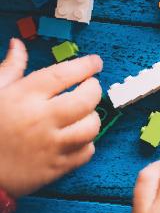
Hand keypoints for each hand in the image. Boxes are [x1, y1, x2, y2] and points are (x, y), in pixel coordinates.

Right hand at [0, 38, 102, 196]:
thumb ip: (10, 68)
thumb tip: (18, 45)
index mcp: (24, 97)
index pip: (64, 74)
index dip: (85, 66)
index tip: (95, 63)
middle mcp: (41, 120)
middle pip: (86, 99)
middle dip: (94, 89)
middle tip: (90, 86)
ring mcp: (51, 145)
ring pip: (91, 127)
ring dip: (92, 117)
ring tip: (82, 113)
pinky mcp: (56, 167)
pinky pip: (87, 152)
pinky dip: (87, 143)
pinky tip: (76, 137)